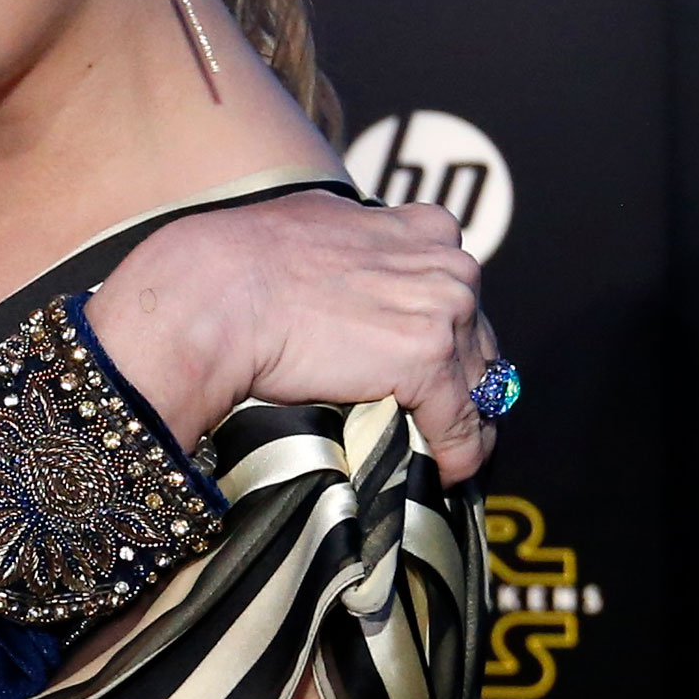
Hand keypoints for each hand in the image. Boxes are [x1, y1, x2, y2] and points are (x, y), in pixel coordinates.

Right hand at [84, 191, 497, 489]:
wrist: (220, 291)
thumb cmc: (246, 260)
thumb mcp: (318, 225)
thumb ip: (354, 246)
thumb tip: (344, 267)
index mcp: (423, 228)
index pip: (458, 289)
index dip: (447, 329)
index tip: (433, 358)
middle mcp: (446, 263)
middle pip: (477, 338)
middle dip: (461, 377)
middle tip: (436, 415)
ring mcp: (443, 312)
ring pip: (479, 384)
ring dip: (462, 421)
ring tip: (445, 452)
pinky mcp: (428, 363)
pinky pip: (460, 424)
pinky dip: (457, 455)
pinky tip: (447, 473)